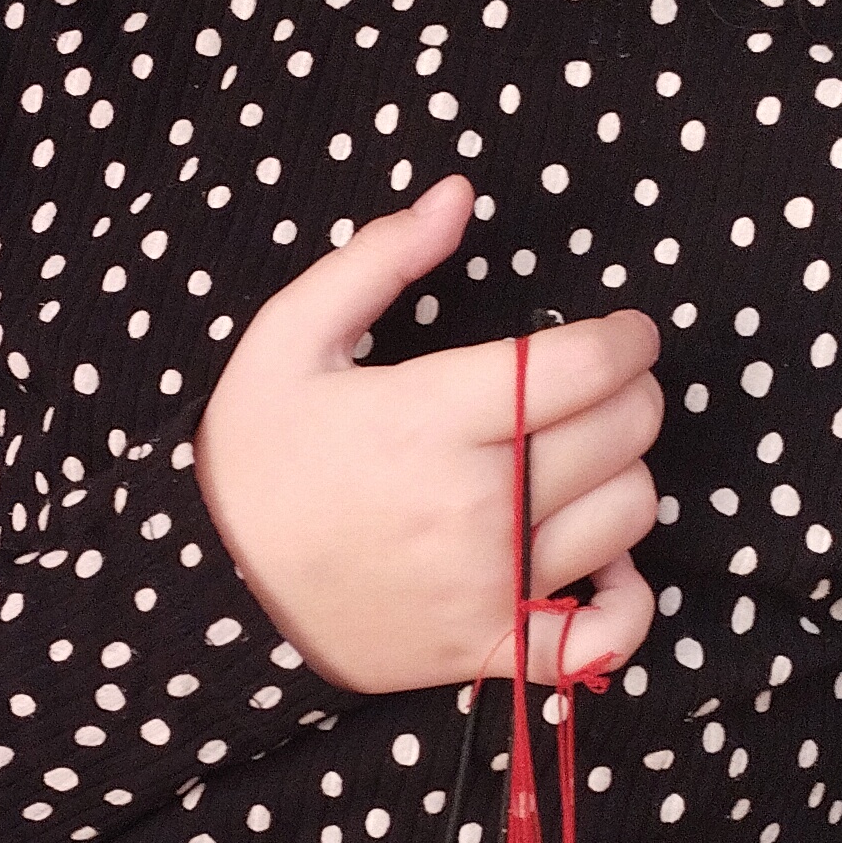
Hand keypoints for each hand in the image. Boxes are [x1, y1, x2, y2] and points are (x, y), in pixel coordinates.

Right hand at [194, 175, 663, 694]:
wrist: (210, 595)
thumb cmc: (253, 459)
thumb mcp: (288, 340)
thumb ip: (378, 259)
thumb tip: (458, 196)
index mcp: (430, 416)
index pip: (586, 365)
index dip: (628, 339)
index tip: (627, 334)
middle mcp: (474, 503)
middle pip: (623, 432)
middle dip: (631, 394)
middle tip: (601, 389)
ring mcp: (489, 583)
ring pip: (629, 514)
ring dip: (623, 477)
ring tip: (581, 465)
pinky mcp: (490, 646)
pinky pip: (606, 635)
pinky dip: (627, 603)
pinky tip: (602, 566)